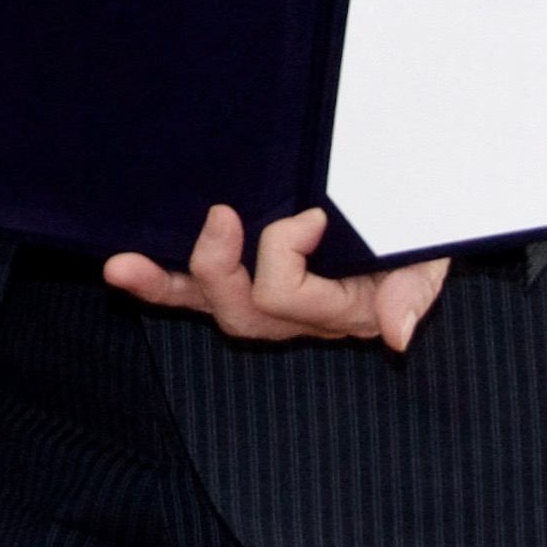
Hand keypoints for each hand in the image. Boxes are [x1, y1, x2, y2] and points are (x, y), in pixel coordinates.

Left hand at [104, 205, 448, 353]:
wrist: (409, 211)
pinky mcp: (238, 279)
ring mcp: (263, 299)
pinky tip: (118, 269)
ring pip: (208, 306)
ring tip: (120, 264)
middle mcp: (297, 314)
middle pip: (241, 312)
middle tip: (222, 213)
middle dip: (218, 265)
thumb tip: (396, 334)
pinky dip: (155, 284)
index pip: (291, 297)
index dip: (286, 254)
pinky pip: (189, 292)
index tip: (312, 213)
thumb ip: (415, 292)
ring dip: (161, 284)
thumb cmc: (415, 229)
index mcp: (342, 309)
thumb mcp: (428, 255)